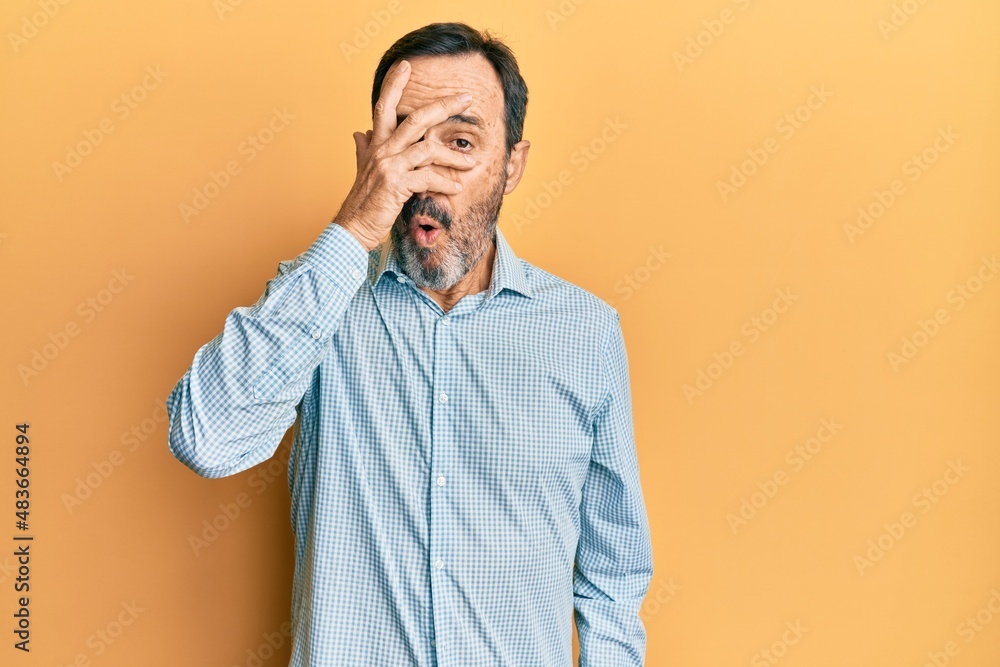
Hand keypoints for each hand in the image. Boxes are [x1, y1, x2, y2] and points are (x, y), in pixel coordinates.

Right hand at [332, 59, 475, 251]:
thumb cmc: (364, 203)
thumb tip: (359, 132)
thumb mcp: (363, 172)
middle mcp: (382, 150)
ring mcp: (388, 166)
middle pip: (416, 118)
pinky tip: (457, 188)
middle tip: (466, 97)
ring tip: (472, 163)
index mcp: (376, 145)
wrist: (353, 229)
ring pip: (428, 148)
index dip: (393, 84)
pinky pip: (428, 177)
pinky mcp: (395, 185)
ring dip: (453, 156)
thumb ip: (364, 150)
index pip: (384, 106)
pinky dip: (446, 183)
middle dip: (444, 106)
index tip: (406, 64)